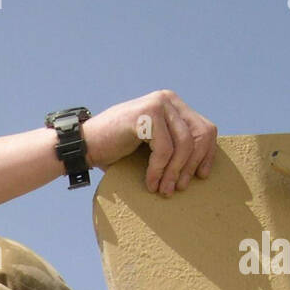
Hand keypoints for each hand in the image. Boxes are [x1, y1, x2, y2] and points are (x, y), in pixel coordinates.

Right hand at [80, 90, 216, 195]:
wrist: (82, 145)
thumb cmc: (115, 150)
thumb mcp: (152, 145)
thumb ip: (173, 144)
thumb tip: (201, 165)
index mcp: (173, 105)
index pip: (205, 129)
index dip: (206, 155)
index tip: (201, 177)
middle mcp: (167, 100)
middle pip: (199, 135)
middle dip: (192, 165)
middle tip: (179, 188)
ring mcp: (157, 104)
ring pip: (184, 145)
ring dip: (174, 172)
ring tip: (164, 190)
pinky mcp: (145, 115)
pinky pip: (164, 149)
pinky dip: (158, 170)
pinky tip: (150, 183)